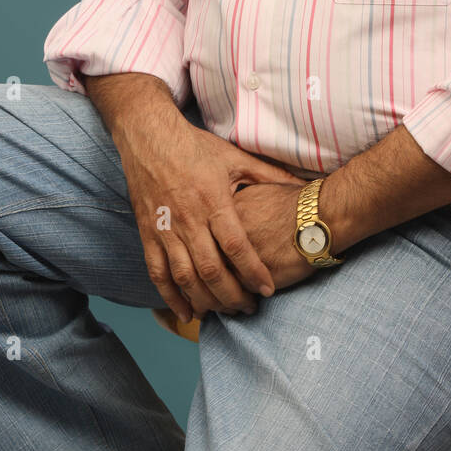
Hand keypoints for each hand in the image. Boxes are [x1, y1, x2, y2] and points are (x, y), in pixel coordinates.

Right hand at [111, 102, 305, 323]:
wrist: (149, 137)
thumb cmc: (195, 146)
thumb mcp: (234, 157)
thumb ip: (268, 175)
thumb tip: (303, 185)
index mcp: (213, 199)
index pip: (236, 246)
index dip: (253, 272)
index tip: (267, 290)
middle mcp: (188, 218)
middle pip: (211, 269)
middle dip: (231, 295)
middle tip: (248, 309)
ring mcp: (165, 228)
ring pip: (184, 276)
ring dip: (204, 300)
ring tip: (222, 313)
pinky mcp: (147, 233)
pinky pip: (157, 272)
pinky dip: (170, 297)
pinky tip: (186, 312)